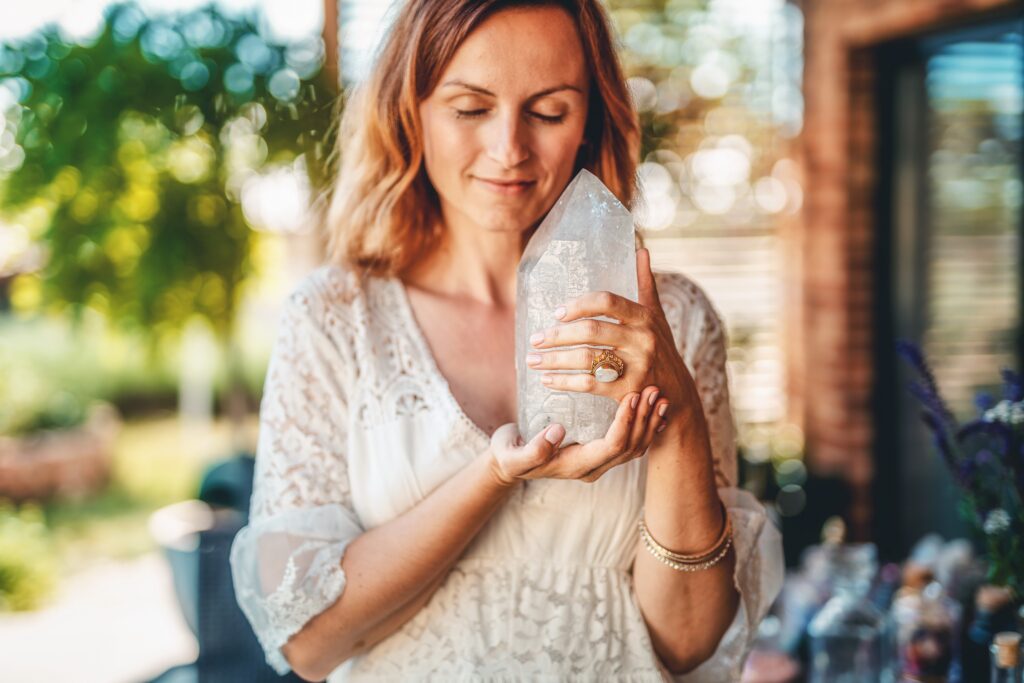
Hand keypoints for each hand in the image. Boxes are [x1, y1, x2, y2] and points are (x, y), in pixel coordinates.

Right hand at [488, 384, 667, 484]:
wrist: (510, 462)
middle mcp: (594, 467)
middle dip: (644, 419)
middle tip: (653, 389)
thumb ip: (532, 450)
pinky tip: (651, 404)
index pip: (612, 447)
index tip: (631, 396)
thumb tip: (556, 433)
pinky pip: (631, 440)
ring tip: (658, 393)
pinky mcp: (601, 449)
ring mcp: (599, 460)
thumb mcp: (513, 455)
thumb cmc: (510, 455)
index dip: (625, 423)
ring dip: (649, 420)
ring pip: (636, 445)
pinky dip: (644, 422)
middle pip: (631, 447)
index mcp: (577, 467)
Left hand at [525, 247, 698, 422]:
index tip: (557, 312)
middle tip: (535, 339)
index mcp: (644, 317)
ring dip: (554, 360)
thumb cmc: (661, 348)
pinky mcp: (628, 390)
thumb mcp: (657, 316)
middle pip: (590, 332)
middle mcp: (642, 340)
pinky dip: (565, 382)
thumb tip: (641, 250)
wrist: (675, 392)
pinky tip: (547, 380)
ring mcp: (636, 366)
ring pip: (586, 359)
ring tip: (533, 360)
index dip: (579, 305)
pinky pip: (589, 384)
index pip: (607, 301)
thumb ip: (646, 284)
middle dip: (557, 335)